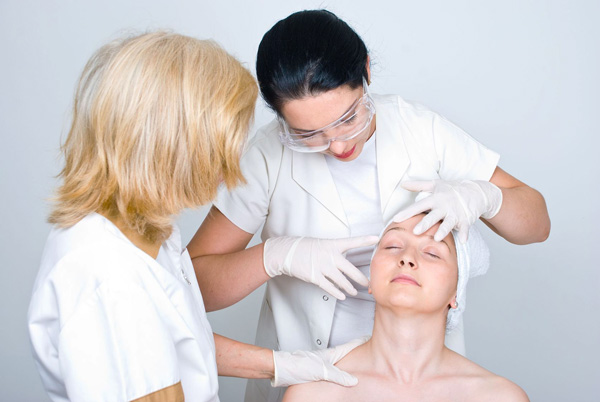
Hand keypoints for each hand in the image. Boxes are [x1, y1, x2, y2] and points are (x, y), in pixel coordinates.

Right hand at [263, 236, 378, 299]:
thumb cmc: (304, 247)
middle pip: (350, 270)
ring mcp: (322, 267)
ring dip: (350, 288)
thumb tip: (344, 262)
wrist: (286, 252)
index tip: (376, 238)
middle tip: (368, 283)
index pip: (351, 242)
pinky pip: (329, 287)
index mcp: (332, 245)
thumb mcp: (321, 244)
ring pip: (342, 281)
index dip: (364, 240)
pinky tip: (342, 295)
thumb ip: (334, 251)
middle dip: (361, 278)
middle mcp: (329, 256)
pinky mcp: (315, 277)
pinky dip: (337, 293)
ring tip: (354, 291)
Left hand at [271, 336, 369, 386]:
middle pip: (347, 354)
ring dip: (350, 363)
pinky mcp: (316, 371)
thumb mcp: (322, 371)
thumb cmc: (297, 365)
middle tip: (367, 350)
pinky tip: (340, 378)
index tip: (369, 337)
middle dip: (357, 352)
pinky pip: (333, 371)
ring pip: (340, 363)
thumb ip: (338, 375)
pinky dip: (340, 372)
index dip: (360, 341)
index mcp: (331, 354)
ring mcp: (322, 364)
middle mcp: (327, 358)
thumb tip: (354, 380)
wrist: (282, 368)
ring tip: (359, 366)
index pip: (350, 346)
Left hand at [393, 179, 501, 242]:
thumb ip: (418, 185)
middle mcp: (444, 206)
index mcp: (435, 198)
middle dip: (424, 224)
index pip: (419, 206)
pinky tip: (462, 241)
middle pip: (432, 216)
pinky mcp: (466, 219)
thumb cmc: (452, 189)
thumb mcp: (435, 184)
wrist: (475, 191)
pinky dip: (464, 234)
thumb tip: (402, 184)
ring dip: (443, 231)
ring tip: (437, 238)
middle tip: (415, 231)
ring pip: (448, 224)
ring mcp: (455, 213)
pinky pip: (465, 228)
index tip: (396, 219)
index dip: (407, 212)